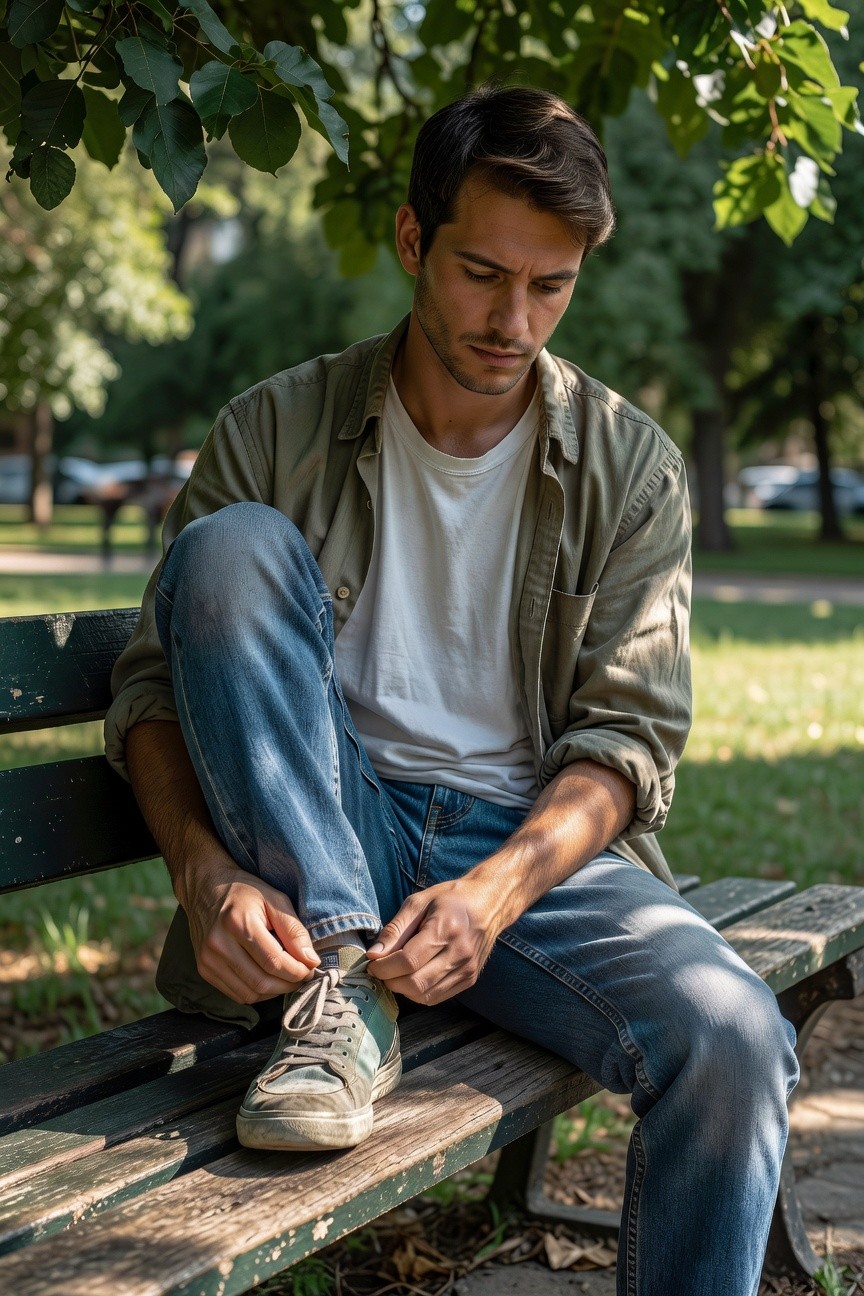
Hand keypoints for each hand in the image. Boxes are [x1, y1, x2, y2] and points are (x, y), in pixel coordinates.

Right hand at [180, 855, 319, 1004]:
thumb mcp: (275, 900)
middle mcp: (218, 944)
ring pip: (250, 994)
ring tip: (287, 977)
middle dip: (289, 984)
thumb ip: (294, 930)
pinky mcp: (204, 970)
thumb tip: (311, 961)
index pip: (273, 962)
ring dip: (274, 991)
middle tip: (303, 975)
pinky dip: (257, 992)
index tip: (311, 967)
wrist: (205, 888)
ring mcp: (208, 960)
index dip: (297, 971)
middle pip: (261, 982)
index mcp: (237, 922)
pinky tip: (267, 978)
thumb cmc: (245, 891)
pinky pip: (237, 994)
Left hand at [366, 878, 497, 1004]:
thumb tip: (374, 954)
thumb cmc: (451, 898)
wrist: (489, 904)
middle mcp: (460, 953)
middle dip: (390, 980)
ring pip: (425, 995)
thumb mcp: (419, 902)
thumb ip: (395, 929)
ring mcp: (467, 969)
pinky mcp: (470, 979)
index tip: (372, 963)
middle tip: (381, 970)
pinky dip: (418, 992)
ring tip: (395, 973)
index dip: (384, 967)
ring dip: (403, 989)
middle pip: (415, 983)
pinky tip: (412, 977)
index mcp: (446, 929)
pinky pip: (437, 997)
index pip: (408, 961)